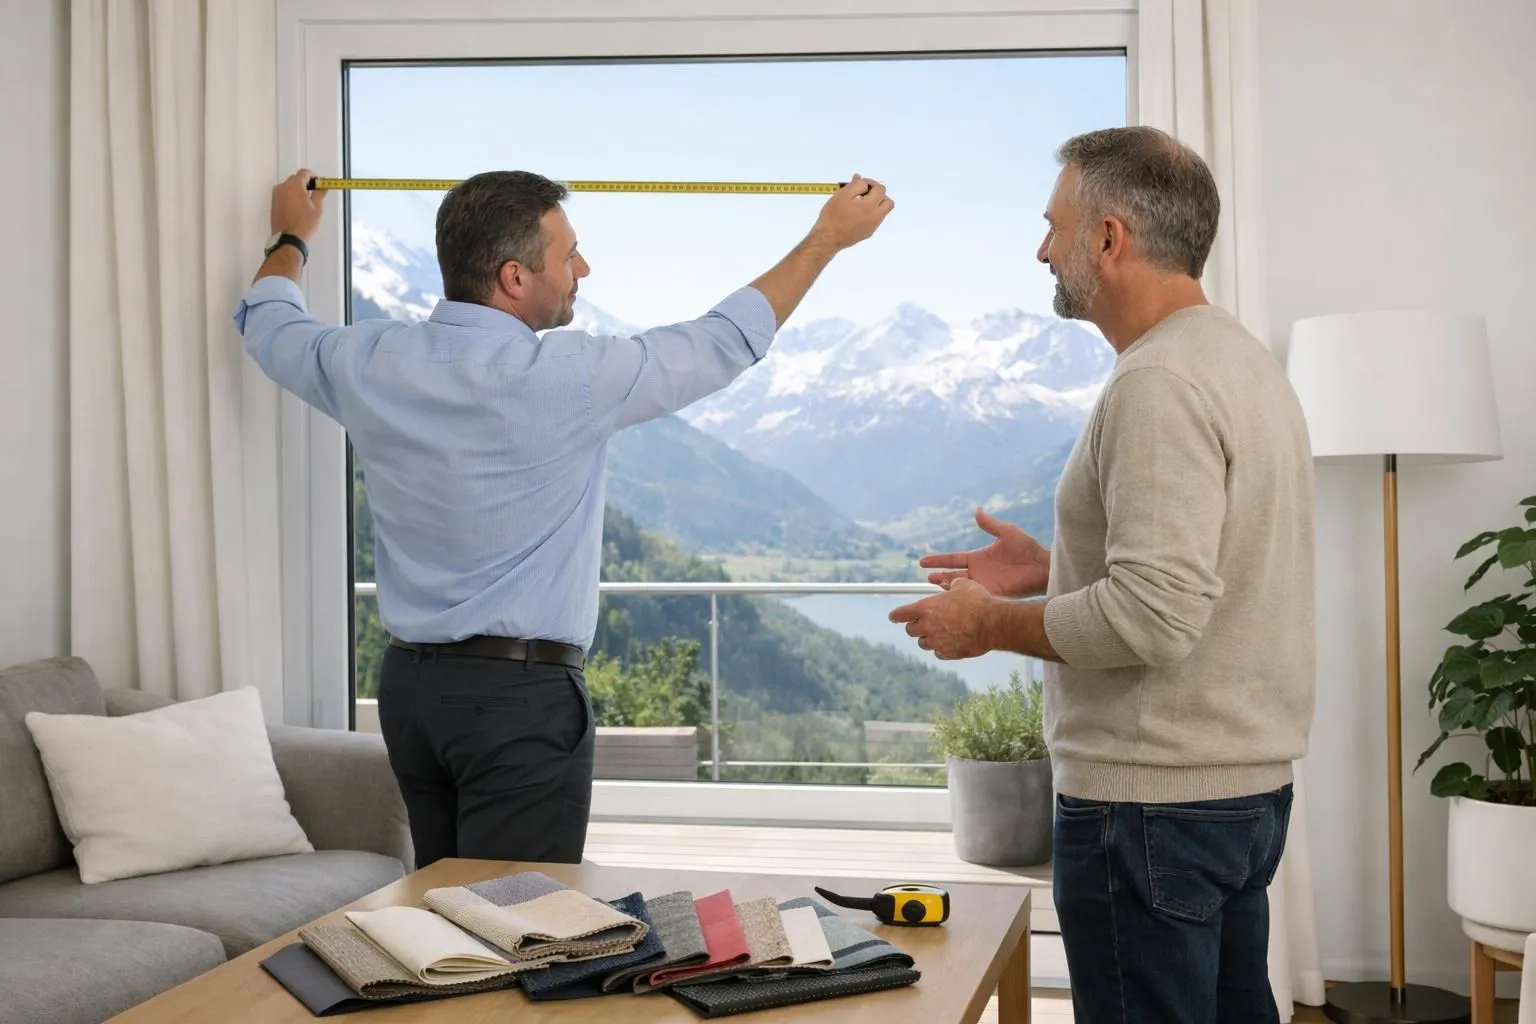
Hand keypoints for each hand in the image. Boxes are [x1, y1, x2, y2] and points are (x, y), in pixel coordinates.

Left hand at [270, 168, 326, 240]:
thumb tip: (321, 187)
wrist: (289, 238)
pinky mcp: (273, 203)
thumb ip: (319, 193)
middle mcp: (283, 187)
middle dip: (305, 183)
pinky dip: (290, 196)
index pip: (304, 173)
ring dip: (297, 190)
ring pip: (288, 187)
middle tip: (314, 192)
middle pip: (295, 179)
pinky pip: (283, 194)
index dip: (313, 176)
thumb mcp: (317, 208)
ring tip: (306, 202)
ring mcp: (276, 195)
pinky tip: (297, 207)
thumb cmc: (303, 224)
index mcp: (294, 185)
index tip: (318, 182)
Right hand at [808, 175, 893, 249]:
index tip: (860, 183)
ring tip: (859, 202)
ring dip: (875, 204)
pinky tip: (856, 212)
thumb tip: (862, 181)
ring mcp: (872, 227)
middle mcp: (875, 217)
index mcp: (870, 206)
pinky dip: (870, 213)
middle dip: (878, 194)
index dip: (871, 183)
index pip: (880, 189)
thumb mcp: (842, 194)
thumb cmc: (833, 217)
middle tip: (865, 192)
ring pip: (882, 212)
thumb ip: (856, 184)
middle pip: (888, 202)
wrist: (828, 238)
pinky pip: (875, 220)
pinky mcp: (867, 233)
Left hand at [888, 578, 999, 659]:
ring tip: (937, 633)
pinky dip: (941, 648)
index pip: (900, 614)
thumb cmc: (977, 601)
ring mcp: (937, 642)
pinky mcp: (948, 653)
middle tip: (922, 623)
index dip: (896, 615)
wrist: (991, 623)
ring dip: (927, 638)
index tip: (894, 617)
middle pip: (910, 630)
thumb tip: (952, 584)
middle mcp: (927, 626)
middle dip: (915, 626)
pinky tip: (948, 643)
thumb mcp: (963, 585)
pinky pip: (938, 653)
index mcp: (926, 608)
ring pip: (923, 644)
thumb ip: (952, 585)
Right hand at [920, 508, 1049, 597]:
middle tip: (929, 577)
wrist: (1042, 566)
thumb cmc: (1027, 549)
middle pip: (952, 575)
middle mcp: (978, 572)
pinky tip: (952, 597)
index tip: (922, 561)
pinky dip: (961, 597)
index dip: (938, 560)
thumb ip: (990, 524)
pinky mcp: (991, 594)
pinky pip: (972, 597)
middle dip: (939, 576)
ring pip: (960, 587)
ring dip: (947, 587)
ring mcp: (984, 584)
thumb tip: (977, 510)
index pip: (953, 560)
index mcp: (978, 558)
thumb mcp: (1007, 533)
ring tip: (937, 584)